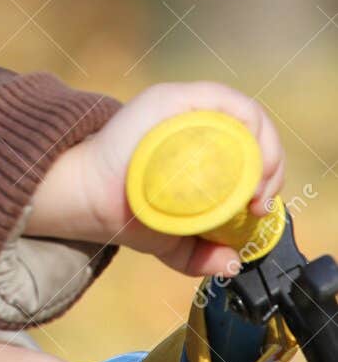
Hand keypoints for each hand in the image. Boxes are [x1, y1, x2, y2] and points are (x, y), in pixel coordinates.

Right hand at [26, 81, 284, 279]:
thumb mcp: (171, 240)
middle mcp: (193, 118)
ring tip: (255, 187)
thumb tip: (232, 262)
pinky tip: (245, 162)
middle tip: (259, 201)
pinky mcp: (171, 98)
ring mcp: (182, 105)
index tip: (259, 207)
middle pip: (253, 128)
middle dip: (271, 164)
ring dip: (264, 149)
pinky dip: (246, 124)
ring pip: (244, 112)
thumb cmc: (125, 211)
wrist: (90, 199)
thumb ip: (200, 254)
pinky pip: (222, 99)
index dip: (268, 172)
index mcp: (197, 142)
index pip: (249, 144)